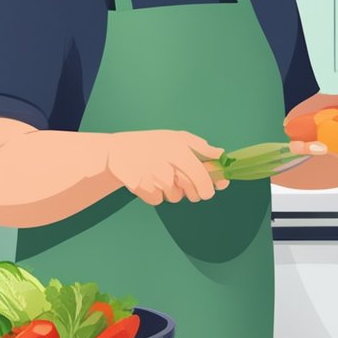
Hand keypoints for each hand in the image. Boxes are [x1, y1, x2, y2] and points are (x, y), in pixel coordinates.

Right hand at [106, 130, 226, 205]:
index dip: (208, 185)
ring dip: (174, 192)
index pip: (200, 173)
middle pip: (191, 190)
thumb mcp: (175, 138)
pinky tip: (150, 182)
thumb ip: (200, 147)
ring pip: (176, 197)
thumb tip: (221, 154)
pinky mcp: (142, 190)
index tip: (210, 191)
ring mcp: (154, 178)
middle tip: (193, 191)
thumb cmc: (151, 143)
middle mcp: (166, 164)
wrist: (116, 152)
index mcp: (177, 149)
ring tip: (162, 178)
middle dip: (195, 193)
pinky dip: (157, 195)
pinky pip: (160, 200)